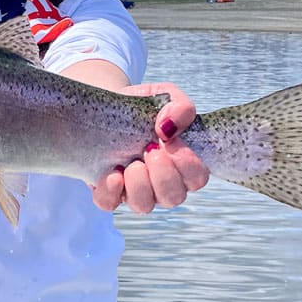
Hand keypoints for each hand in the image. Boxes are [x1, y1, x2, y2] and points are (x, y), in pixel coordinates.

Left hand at [91, 83, 208, 213]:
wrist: (104, 105)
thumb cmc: (142, 106)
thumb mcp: (164, 95)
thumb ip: (179, 106)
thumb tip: (169, 128)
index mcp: (180, 164)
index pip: (197, 179)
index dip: (188, 164)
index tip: (170, 140)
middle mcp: (160, 183)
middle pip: (174, 197)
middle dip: (163, 175)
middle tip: (149, 149)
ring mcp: (134, 190)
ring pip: (144, 206)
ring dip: (140, 185)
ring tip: (132, 163)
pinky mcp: (107, 190)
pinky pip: (109, 203)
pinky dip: (110, 192)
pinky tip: (113, 172)